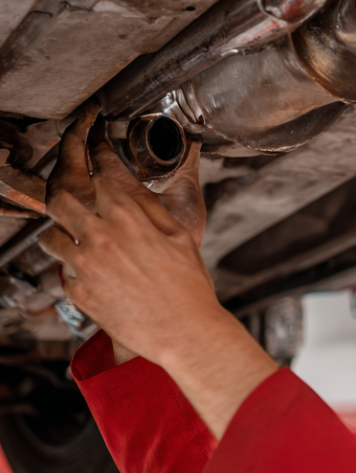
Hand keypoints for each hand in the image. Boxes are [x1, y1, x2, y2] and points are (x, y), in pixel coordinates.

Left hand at [40, 114, 276, 437]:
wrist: (184, 331)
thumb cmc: (189, 287)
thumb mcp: (179, 236)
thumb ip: (149, 208)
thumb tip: (133, 188)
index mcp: (128, 216)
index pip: (102, 169)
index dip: (97, 150)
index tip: (94, 140)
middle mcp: (99, 236)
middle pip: (59, 196)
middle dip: (61, 183)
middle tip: (69, 181)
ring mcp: (84, 266)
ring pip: (50, 235)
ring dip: (62, 230)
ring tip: (78, 235)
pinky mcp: (78, 292)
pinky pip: (62, 270)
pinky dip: (73, 266)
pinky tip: (92, 270)